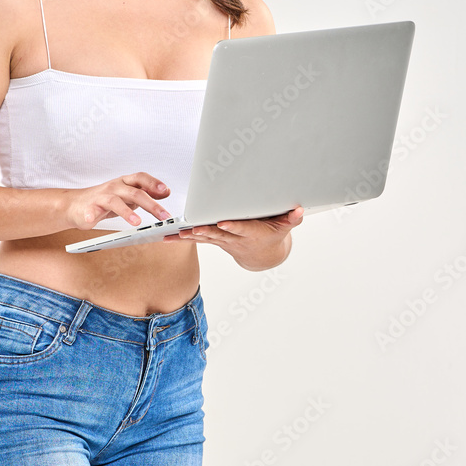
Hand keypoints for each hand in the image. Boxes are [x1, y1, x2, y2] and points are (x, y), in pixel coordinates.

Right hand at [64, 173, 171, 230]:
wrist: (77, 204)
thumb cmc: (105, 199)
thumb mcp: (127, 195)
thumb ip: (145, 193)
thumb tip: (165, 192)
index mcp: (125, 182)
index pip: (141, 178)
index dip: (153, 183)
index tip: (165, 191)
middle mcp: (115, 187)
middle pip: (134, 193)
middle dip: (151, 204)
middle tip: (163, 216)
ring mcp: (102, 196)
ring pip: (116, 201)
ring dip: (127, 212)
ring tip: (137, 222)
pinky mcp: (89, 207)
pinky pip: (91, 210)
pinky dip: (91, 215)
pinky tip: (92, 220)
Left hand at [162, 206, 303, 270]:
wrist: (263, 255)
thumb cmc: (273, 235)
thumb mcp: (286, 227)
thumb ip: (292, 218)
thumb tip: (299, 210)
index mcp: (251, 232)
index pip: (241, 228)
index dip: (232, 226)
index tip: (222, 223)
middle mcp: (234, 237)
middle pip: (217, 233)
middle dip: (204, 231)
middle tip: (190, 229)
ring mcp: (223, 240)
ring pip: (203, 237)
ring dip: (188, 236)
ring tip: (172, 234)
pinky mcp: (214, 239)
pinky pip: (196, 238)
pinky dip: (182, 238)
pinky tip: (166, 237)